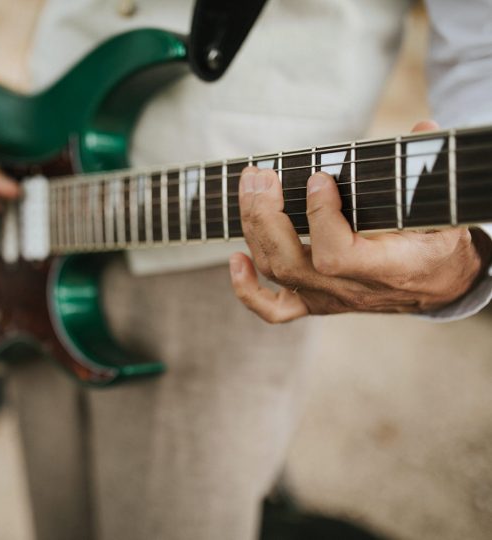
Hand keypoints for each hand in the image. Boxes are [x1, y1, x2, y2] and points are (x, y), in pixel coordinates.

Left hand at [229, 121, 491, 321]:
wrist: (440, 285)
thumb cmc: (440, 243)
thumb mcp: (446, 212)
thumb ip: (429, 173)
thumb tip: (422, 129)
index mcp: (385, 270)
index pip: (335, 254)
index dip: (319, 217)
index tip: (317, 177)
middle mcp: (348, 290)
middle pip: (290, 262)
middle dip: (266, 215)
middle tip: (260, 175)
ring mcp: (327, 298)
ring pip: (276, 272)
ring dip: (254, 228)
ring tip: (251, 185)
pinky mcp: (314, 302)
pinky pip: (273, 309)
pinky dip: (247, 289)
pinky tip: (236, 258)